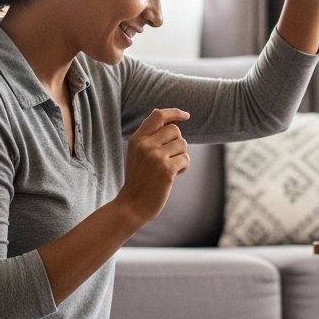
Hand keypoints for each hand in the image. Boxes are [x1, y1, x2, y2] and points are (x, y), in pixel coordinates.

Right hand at [118, 108, 189, 224]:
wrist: (132, 205)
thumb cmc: (139, 179)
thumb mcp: (137, 154)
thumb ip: (150, 137)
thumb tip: (170, 119)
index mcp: (137, 139)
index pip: (158, 115)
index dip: (174, 113)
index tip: (186, 116)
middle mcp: (145, 145)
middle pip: (175, 130)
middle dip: (177, 143)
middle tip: (169, 158)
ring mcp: (156, 157)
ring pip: (182, 144)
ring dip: (181, 156)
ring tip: (168, 168)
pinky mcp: (167, 169)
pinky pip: (186, 158)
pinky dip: (183, 167)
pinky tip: (173, 176)